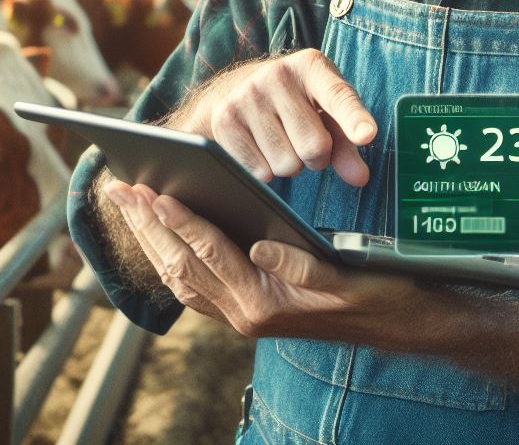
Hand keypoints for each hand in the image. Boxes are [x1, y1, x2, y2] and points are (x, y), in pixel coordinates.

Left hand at [102, 180, 416, 339]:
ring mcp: (242, 317)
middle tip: (119, 191)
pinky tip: (160, 238)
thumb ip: (304, 267)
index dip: (180, 221)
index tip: (153, 192)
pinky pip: (193, 287)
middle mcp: (245, 315)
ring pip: (180, 278)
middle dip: (147, 227)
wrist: (399, 327)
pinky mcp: (246, 312)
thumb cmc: (378, 297)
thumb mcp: (348, 278)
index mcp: (266, 305)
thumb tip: (260, 247)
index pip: (210, 254)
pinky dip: (170, 259)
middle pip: (181, 265)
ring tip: (129, 206)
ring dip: (151, 240)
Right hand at [169, 48, 376, 186]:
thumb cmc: (292, 102)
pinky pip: (260, 173)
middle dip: (315, 157)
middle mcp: (278, 75)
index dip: (353, 118)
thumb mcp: (323, 110)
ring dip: (288, 164)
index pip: (338, 96)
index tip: (367, 135)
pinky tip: (258, 147)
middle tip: (302, 139)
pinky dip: (264, 171)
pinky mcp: (225, 120)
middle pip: (315, 147)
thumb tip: (360, 177)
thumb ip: (346, 143)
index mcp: (311, 66)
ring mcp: (248, 96)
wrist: (232, 89)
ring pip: (287, 165)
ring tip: (278, 139)